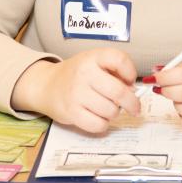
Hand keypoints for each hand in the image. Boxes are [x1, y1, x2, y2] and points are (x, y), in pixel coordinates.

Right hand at [11, 48, 139, 133]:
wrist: (47, 85)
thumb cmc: (76, 74)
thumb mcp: (94, 63)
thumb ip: (115, 72)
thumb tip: (133, 91)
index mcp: (93, 57)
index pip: (119, 59)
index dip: (131, 72)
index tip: (131, 80)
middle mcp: (84, 73)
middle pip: (119, 92)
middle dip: (132, 103)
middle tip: (134, 107)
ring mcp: (77, 93)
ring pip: (111, 111)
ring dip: (115, 113)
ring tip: (108, 108)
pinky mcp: (72, 112)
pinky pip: (99, 125)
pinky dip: (103, 124)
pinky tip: (99, 117)